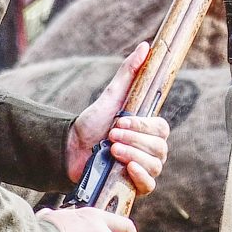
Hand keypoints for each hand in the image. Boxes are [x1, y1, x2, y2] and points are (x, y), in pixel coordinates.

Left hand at [64, 43, 171, 192]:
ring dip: (133, 154)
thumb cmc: (92, 123)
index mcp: (148, 130)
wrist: (70, 150)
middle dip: (134, 139)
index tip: (120, 121)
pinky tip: (127, 167)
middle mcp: (150, 150)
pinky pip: (149, 185)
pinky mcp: (132, 186)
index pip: (161, 129)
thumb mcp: (112, 95)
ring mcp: (143, 168)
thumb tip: (145, 46)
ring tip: (112, 150)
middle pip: (159, 147)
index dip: (142, 126)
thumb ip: (129, 71)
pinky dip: (140, 176)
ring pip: (155, 164)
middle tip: (111, 135)